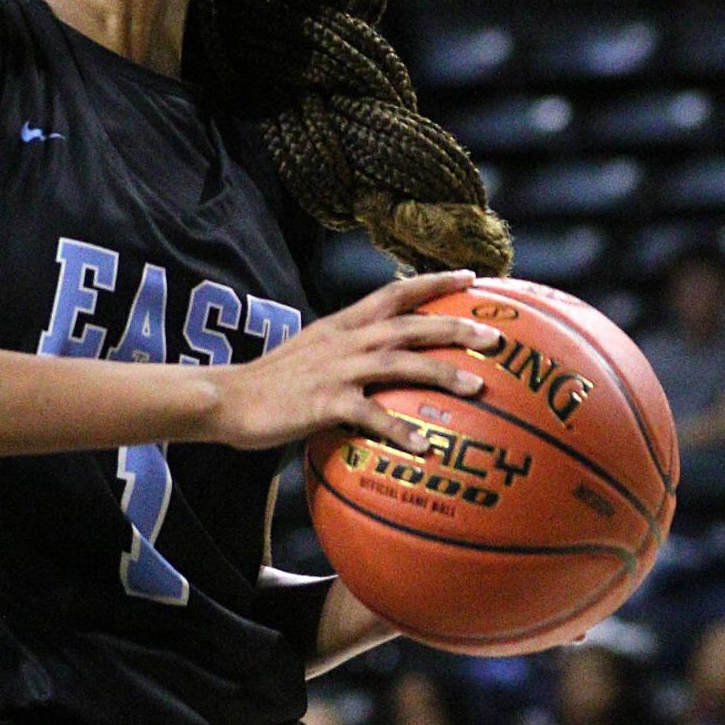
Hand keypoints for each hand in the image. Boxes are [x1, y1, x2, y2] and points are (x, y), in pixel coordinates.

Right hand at [213, 270, 501, 453]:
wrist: (227, 397)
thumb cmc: (274, 381)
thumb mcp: (314, 350)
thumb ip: (348, 347)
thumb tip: (386, 358)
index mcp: (343, 323)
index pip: (395, 291)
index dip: (434, 281)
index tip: (473, 276)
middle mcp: (345, 339)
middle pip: (410, 324)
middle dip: (456, 325)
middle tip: (497, 337)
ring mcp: (336, 370)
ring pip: (399, 363)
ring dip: (442, 372)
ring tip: (479, 387)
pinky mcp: (324, 402)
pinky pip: (370, 415)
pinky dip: (399, 429)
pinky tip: (424, 448)